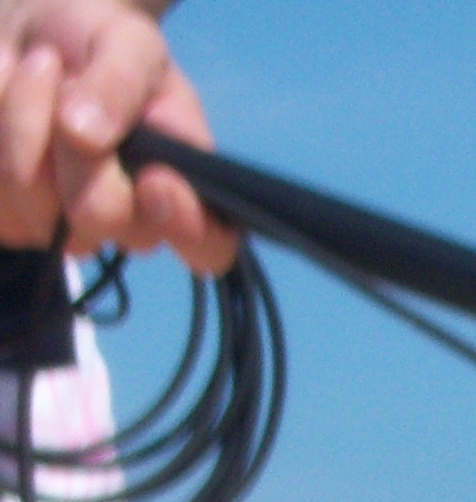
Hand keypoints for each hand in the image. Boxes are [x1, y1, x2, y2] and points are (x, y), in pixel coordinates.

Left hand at [0, 3, 234, 270]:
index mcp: (180, 187)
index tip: (156, 178)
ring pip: (37, 211)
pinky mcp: (12, 219)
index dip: (186, 227)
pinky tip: (7, 99)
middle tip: (64, 76)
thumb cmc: (95, 39)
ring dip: (23, 125)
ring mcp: (66, 226)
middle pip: (104, 220)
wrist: (33, 34)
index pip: (209, 248)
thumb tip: (85, 133)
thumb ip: (121, 82)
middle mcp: (129, 220)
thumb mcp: (127, 41)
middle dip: (76, 150)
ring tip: (36, 69)